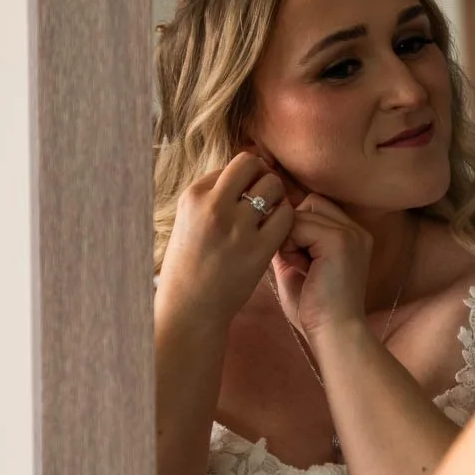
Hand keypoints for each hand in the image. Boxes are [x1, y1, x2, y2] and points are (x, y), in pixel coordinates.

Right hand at [158, 150, 295, 327]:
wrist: (189, 309)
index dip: (244, 178)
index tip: (245, 195)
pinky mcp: (257, 250)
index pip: (231, 166)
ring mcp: (237, 228)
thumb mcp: (187, 220)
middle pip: (252, 165)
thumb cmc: (189, 265)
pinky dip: (287, 218)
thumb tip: (243, 172)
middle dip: (263, 176)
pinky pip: (286, 216)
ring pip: (273, 185)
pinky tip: (278, 231)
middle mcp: (214, 207)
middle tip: (264, 198)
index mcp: (193, 196)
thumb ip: (211, 196)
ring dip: (277, 196)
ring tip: (271, 214)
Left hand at [269, 191, 373, 342]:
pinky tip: (302, 269)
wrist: (334, 335)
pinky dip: (291, 246)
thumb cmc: (315, 310)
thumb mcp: (297, 266)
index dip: (296, 229)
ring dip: (291, 238)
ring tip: (301, 267)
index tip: (298, 261)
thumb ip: (289, 241)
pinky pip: (299, 223)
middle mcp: (356, 230)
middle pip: (309, 203)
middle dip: (294, 229)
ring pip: (302, 212)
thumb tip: (266, 219)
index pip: (315, 208)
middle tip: (298, 263)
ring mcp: (351, 233)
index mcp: (351, 236)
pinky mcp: (340, 240)